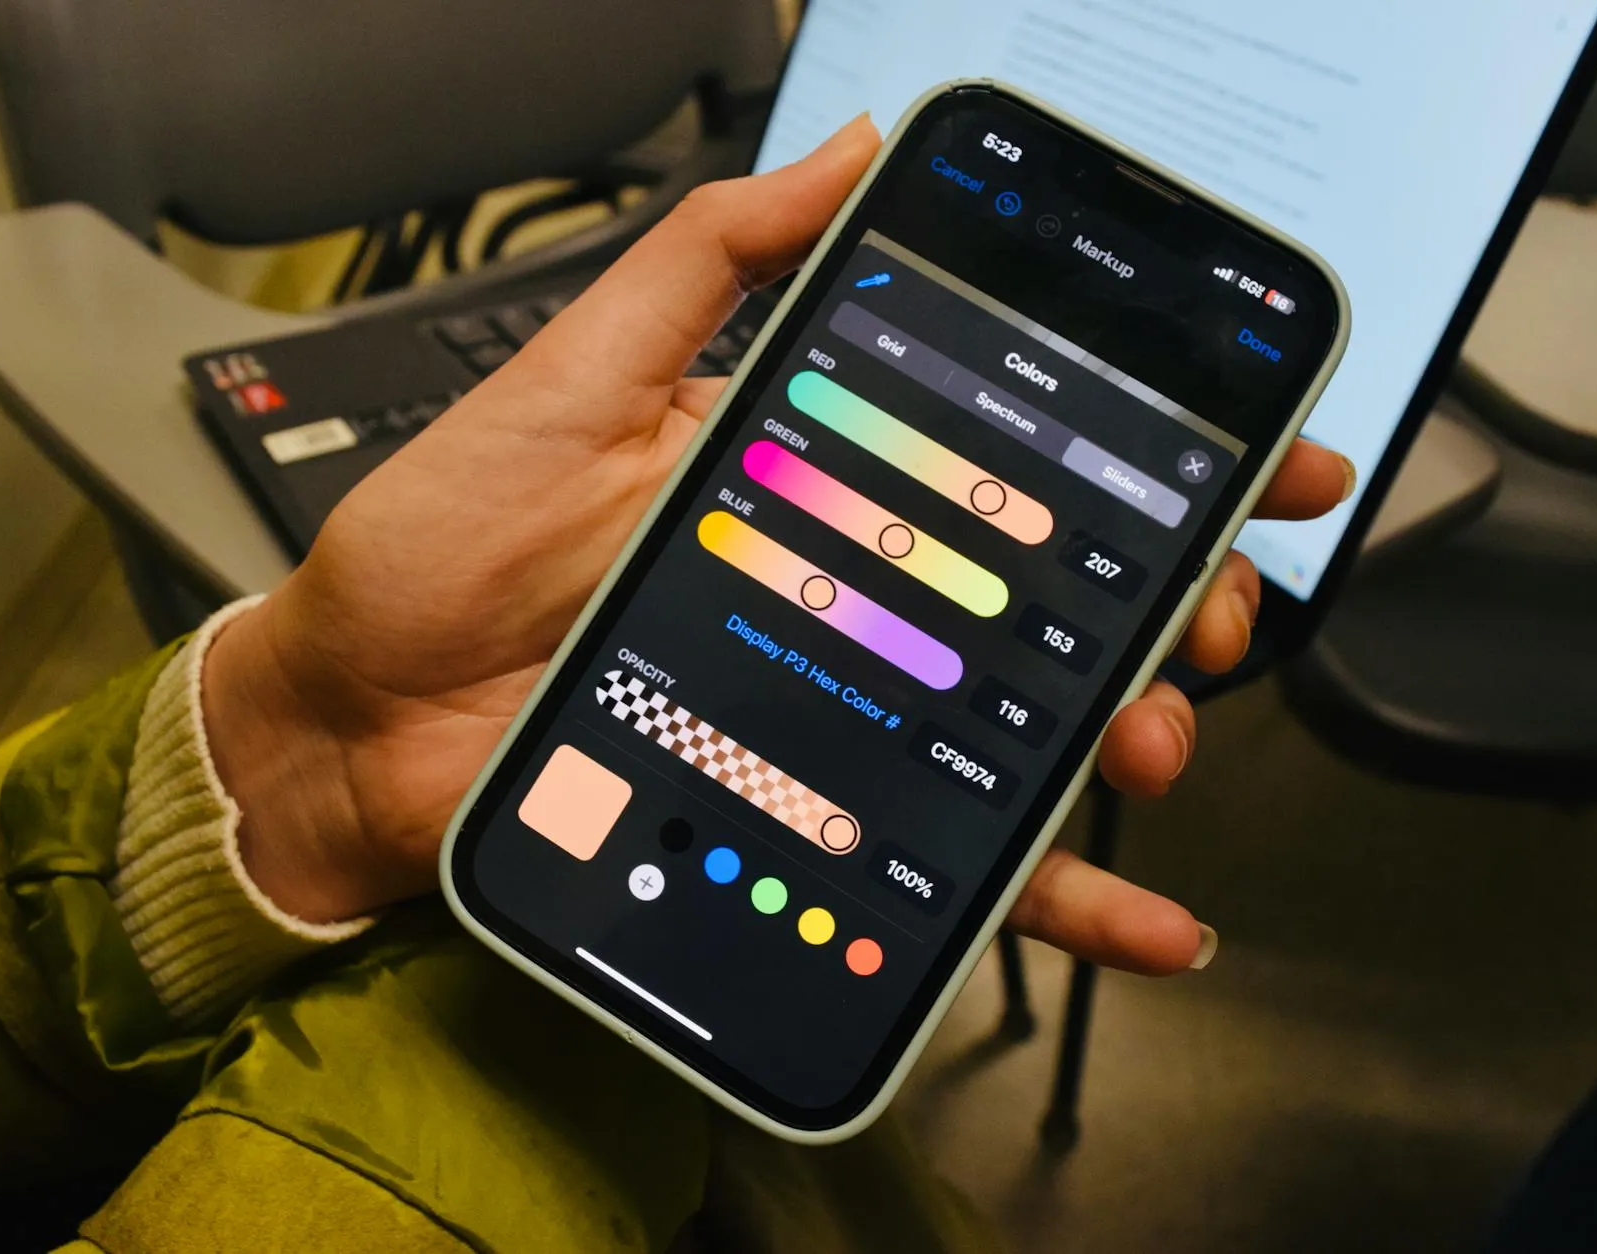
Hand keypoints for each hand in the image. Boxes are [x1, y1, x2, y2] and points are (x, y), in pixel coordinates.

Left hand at [202, 115, 1353, 975]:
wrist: (345, 726)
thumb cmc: (435, 554)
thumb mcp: (569, 380)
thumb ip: (704, 267)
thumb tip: (841, 153)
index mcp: (810, 479)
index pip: (1007, 450)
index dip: (1139, 446)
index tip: (1251, 441)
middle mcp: (843, 594)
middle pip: (1051, 593)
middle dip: (1170, 590)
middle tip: (1212, 598)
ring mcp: (831, 709)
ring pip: (1028, 725)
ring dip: (1130, 729)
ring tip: (1152, 734)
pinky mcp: (804, 814)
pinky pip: (955, 865)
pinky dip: (1063, 893)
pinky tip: (1147, 911)